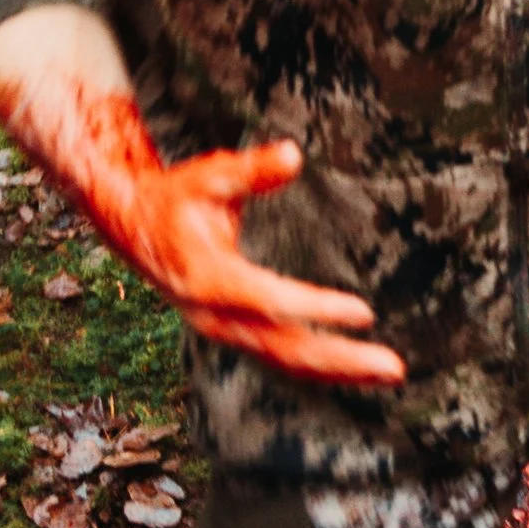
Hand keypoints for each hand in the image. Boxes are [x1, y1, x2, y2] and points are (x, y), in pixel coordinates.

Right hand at [87, 118, 409, 387]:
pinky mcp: (236, 328)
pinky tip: (359, 365)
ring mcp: (225, 327)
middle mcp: (215, 315)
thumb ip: (251, 171)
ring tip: (390, 373)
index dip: (315, 309)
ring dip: (339, 368)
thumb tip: (293, 154)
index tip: (364, 314)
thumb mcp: (209, 177)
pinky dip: (320, 362)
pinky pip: (282, 353)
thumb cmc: (177, 197)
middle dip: (341, 360)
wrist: (133, 226)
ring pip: (286, 358)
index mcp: (207, 279)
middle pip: (284, 347)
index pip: (268, 301)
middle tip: (395, 369)